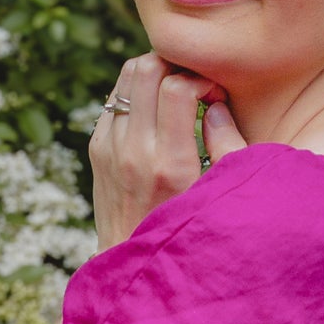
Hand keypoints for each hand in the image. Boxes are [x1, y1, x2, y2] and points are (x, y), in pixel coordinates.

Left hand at [88, 53, 241, 251]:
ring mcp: (110, 147)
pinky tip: (153, 111)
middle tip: (192, 82)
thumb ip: (227, 145)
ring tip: (172, 91)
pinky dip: (135, 91)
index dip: (201, 78)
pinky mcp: (96, 147)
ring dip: (154, 71)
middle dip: (176, 63)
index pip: (177, 88)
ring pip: (127, 74)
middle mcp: (134, 151)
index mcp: (170, 165)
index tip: (213, 94)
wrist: (130, 260)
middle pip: (148, 68)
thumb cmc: (185, 229)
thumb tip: (215, 103)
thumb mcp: (217, 194)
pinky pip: (114, 96)